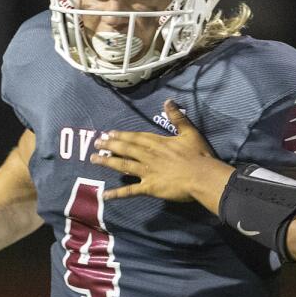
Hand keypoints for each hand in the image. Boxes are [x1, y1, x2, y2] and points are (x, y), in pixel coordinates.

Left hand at [91, 100, 232, 204]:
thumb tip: (168, 101)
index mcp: (157, 142)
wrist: (202, 176)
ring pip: (122, 165)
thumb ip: (177, 117)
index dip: (121, 135)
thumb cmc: (198, 154)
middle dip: (109, 145)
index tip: (109, 133)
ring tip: (93, 159)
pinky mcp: (149, 188)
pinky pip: (130, 191)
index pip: (135, 137)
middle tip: (96, 143)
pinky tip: (104, 195)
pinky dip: (117, 193)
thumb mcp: (189, 132)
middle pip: (125, 149)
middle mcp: (148, 155)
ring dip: (107, 162)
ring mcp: (147, 172)